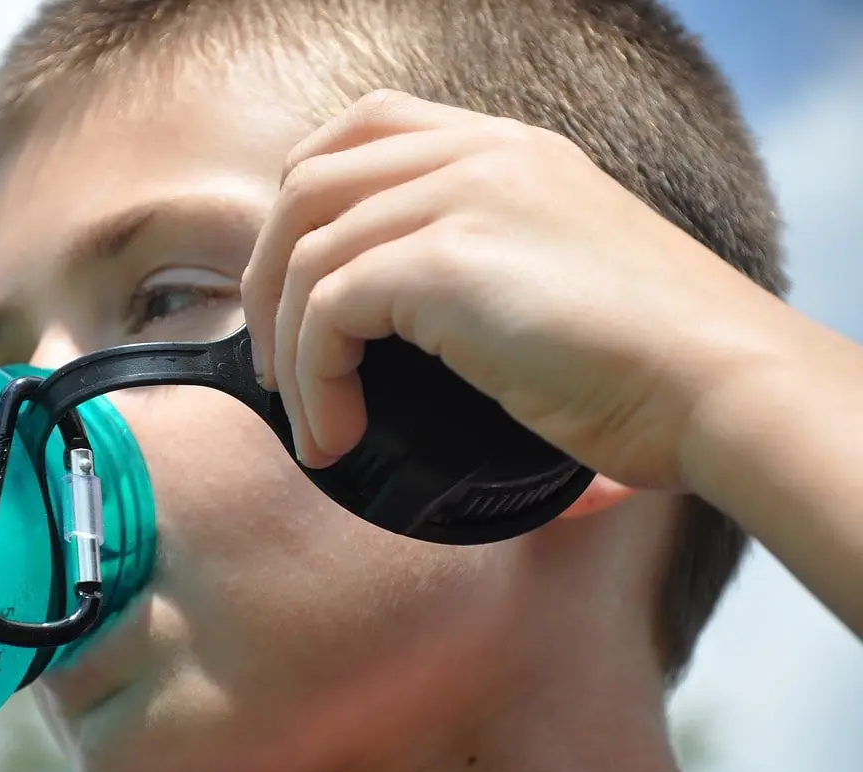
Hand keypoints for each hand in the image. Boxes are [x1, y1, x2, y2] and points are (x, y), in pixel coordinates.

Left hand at [241, 90, 790, 490]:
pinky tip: (334, 432)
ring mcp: (463, 198)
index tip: (295, 282)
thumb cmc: (651, 360)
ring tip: (309, 418)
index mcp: (506, 150)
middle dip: (267, 279)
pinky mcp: (448, 261)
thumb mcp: (559, 279)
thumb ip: (483, 272)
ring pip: (306, 251)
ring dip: (286, 348)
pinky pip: (328, 311)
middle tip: (277, 364)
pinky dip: (313, 379)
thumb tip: (413, 343)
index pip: (365, 126)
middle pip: (307, 182)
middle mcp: (479, 156)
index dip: (302, 198)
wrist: (717, 382)